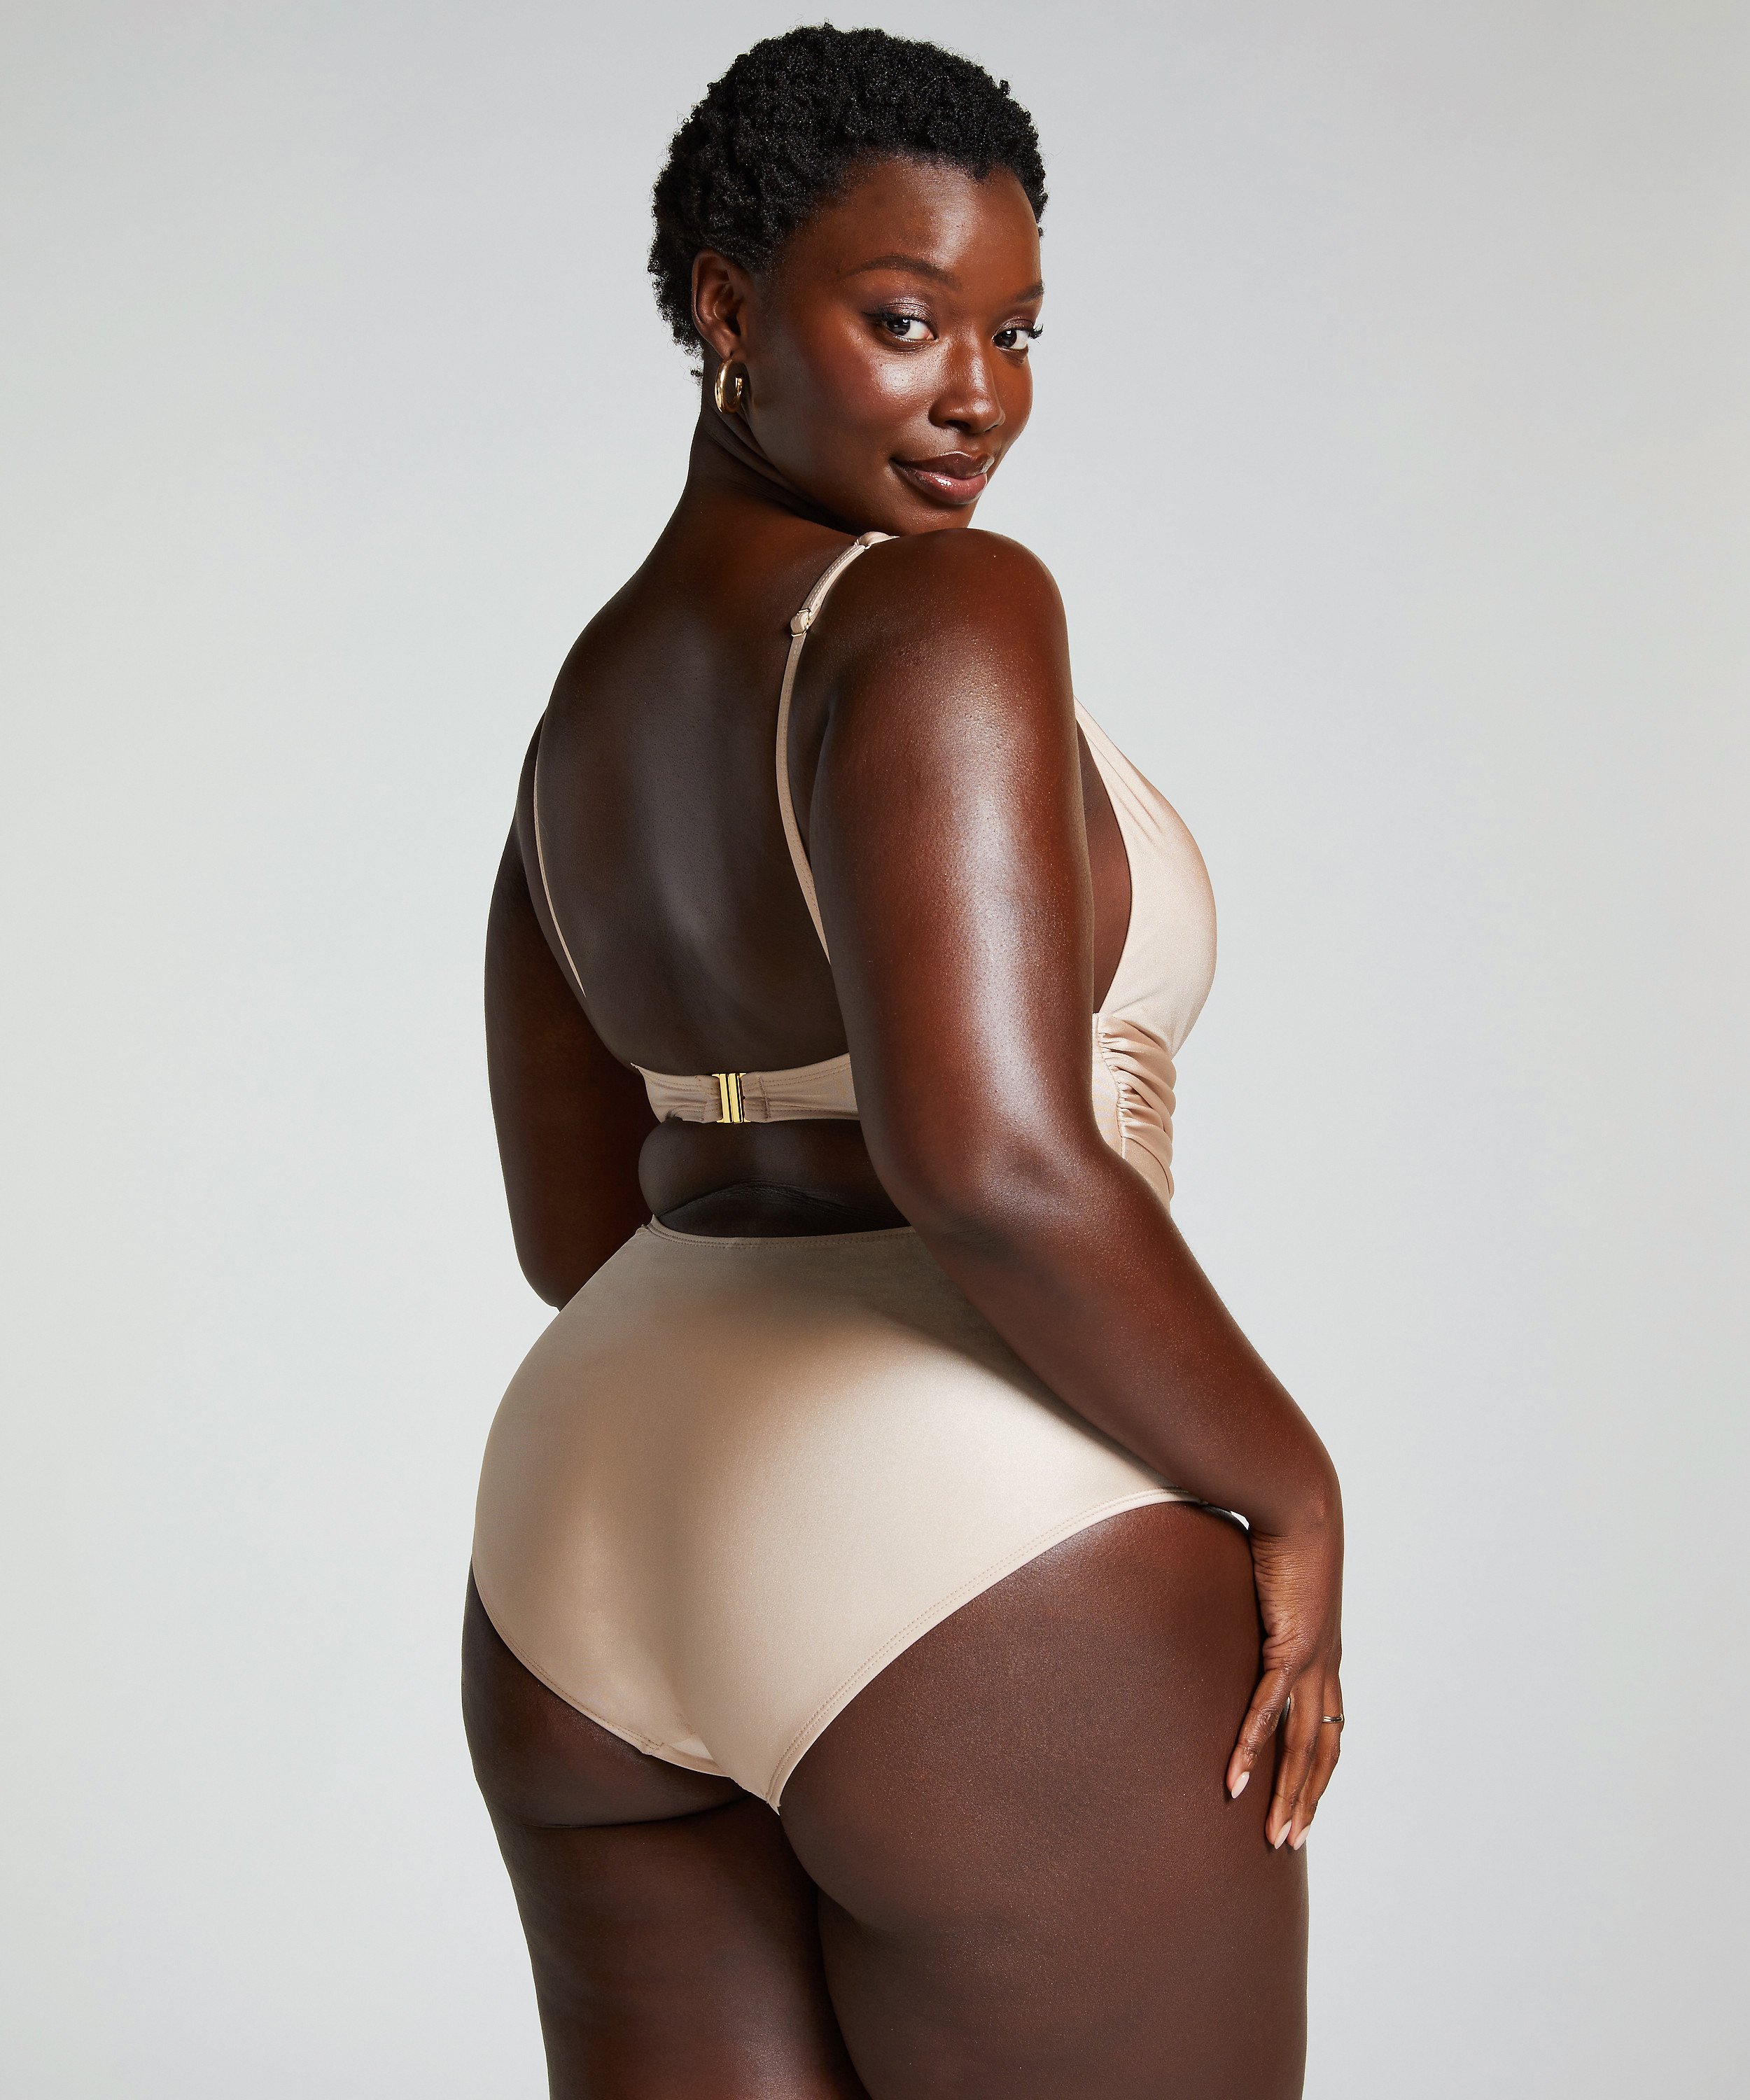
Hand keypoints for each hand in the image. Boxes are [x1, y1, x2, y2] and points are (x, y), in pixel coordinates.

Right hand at [1225, 1521, 1343, 1849]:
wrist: (1302, 1505)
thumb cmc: (1282, 1536)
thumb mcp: (1270, 1585)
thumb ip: (1256, 1608)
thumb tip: (1233, 1608)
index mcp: (1323, 1656)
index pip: (1326, 1730)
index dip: (1316, 1773)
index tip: (1301, 1807)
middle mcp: (1326, 1667)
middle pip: (1321, 1752)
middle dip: (1307, 1801)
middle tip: (1288, 1843)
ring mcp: (1313, 1660)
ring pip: (1303, 1745)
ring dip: (1288, 1793)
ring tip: (1273, 1832)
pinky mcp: (1291, 1646)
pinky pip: (1269, 1708)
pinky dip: (1252, 1746)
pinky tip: (1236, 1776)